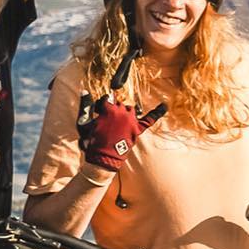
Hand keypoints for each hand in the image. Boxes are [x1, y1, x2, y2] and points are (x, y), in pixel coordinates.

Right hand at [76, 52, 165, 171]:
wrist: (103, 158)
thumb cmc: (92, 140)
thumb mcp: (84, 122)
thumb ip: (85, 105)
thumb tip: (85, 90)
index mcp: (108, 108)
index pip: (107, 99)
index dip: (102, 107)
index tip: (99, 113)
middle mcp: (121, 111)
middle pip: (120, 104)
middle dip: (114, 111)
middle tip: (108, 123)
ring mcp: (130, 120)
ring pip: (131, 109)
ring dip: (126, 113)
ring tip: (120, 122)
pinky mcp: (137, 129)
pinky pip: (150, 119)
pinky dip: (158, 112)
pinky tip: (164, 105)